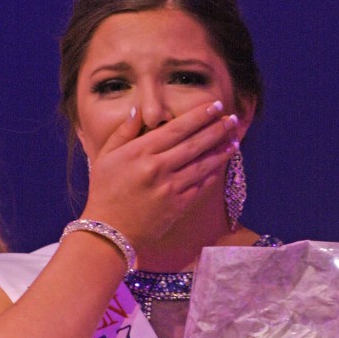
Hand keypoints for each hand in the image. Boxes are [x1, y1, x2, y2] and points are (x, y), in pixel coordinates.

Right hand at [82, 102, 238, 249]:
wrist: (108, 232)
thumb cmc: (104, 192)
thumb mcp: (105, 157)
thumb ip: (123, 132)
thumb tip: (139, 110)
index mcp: (140, 152)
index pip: (177, 128)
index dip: (199, 116)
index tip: (215, 106)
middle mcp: (158, 167)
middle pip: (194, 143)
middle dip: (216, 129)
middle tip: (233, 118)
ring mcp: (169, 188)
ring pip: (202, 164)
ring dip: (221, 151)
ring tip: (234, 139)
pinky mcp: (177, 206)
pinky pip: (200, 186)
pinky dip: (212, 174)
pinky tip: (221, 164)